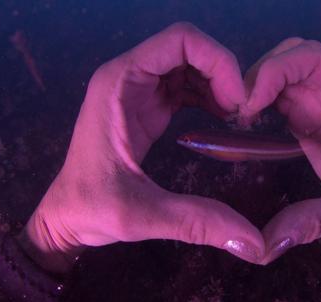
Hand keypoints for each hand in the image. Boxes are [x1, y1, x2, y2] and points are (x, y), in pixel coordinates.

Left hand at [18, 22, 264, 272]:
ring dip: (218, 82)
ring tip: (238, 116)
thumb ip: (197, 222)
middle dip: (223, 72)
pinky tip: (224, 117)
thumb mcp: (142, 216)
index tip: (238, 103)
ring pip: (189, 63)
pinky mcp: (146, 105)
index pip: (179, 41)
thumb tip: (255, 241)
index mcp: (119, 84)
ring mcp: (136, 89)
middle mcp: (127, 76)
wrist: (65, 216)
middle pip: (188, 47)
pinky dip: (209, 94)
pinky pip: (184, 84)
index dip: (218, 61)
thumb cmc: (91, 209)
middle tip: (243, 111)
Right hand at [240, 38, 320, 263]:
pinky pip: (274, 85)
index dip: (275, 71)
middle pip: (292, 54)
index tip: (250, 105)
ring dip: (254, 83)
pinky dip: (255, 94)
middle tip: (240, 110)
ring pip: (280, 65)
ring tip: (239, 115)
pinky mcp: (303, 104)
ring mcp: (319, 94)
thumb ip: (312, 222)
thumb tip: (266, 244)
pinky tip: (245, 118)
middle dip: (260, 74)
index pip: (312, 58)